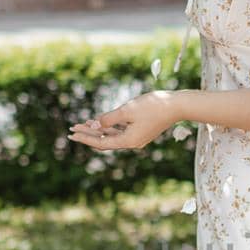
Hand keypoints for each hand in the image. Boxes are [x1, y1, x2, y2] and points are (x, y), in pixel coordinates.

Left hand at [69, 91, 183, 151]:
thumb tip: (96, 123)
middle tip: (72, 129)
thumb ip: (109, 118)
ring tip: (84, 125)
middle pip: (105, 141)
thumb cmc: (153, 106)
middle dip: (89, 134)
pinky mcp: (141, 131)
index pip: (101, 142)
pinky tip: (102, 122)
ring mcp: (137, 137)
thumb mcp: (127, 110)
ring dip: (98, 131)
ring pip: (112, 136)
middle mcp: (132, 142)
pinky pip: (121, 132)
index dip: (85, 137)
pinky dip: (110, 128)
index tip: (72, 134)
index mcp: (128, 140)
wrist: (176, 106)